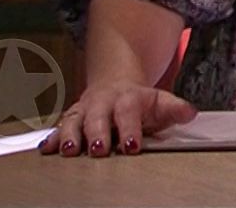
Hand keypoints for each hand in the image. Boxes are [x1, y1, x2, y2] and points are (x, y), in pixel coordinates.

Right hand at [38, 79, 197, 157]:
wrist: (115, 83)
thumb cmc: (139, 101)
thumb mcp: (160, 101)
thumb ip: (175, 109)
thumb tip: (190, 113)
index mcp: (128, 98)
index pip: (129, 112)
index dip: (130, 128)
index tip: (132, 146)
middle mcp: (103, 103)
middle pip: (98, 116)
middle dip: (98, 133)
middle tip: (100, 149)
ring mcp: (84, 110)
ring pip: (74, 121)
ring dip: (70, 136)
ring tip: (69, 151)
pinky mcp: (70, 118)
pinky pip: (58, 127)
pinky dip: (51, 138)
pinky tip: (45, 149)